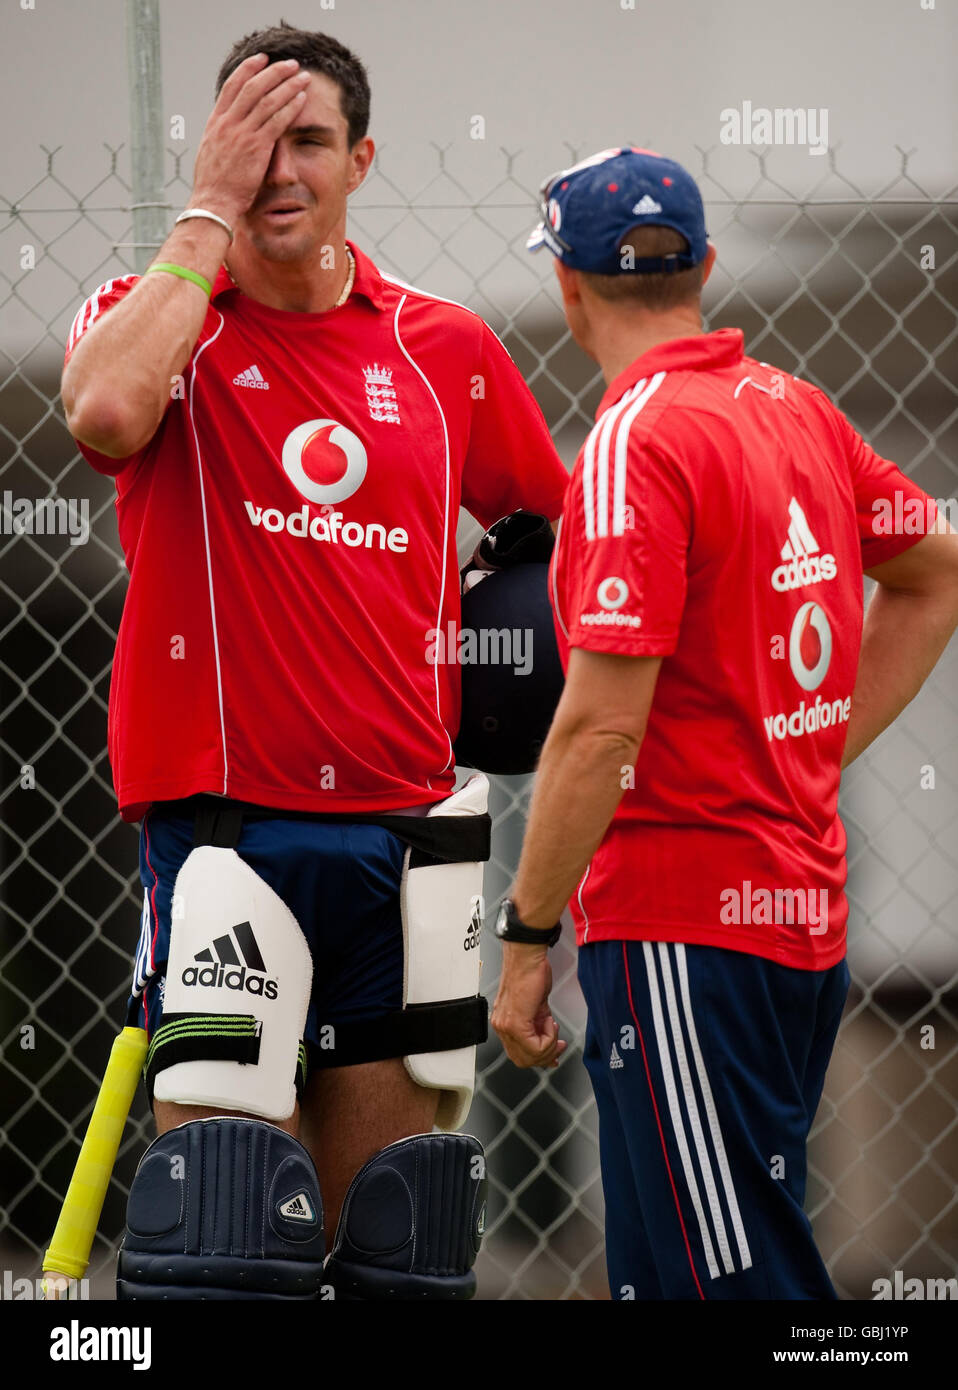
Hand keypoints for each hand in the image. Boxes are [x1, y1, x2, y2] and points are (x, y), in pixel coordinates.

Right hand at [190, 54, 312, 224]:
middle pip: (252, 86)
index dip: (248, 69)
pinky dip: (290, 107)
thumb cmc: (214, 186)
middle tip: (290, 63)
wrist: (213, 203)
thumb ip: (222, 139)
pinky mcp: (256, 147)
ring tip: (302, 76)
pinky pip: (276, 121)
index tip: (262, 60)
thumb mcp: (212, 154)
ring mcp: (241, 134)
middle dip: (273, 71)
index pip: (232, 86)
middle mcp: (228, 123)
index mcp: (216, 123)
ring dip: (287, 85)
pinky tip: (301, 98)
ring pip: (267, 99)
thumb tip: (229, 133)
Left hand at [491, 942, 566, 1067]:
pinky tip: (550, 1021)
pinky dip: (549, 1038)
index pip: (519, 1055)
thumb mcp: (536, 1008)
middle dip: (546, 1056)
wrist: (526, 958)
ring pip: (530, 1057)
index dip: (540, 1058)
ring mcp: (506, 1027)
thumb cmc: (530, 974)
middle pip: (523, 1060)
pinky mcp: (515, 1024)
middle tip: (558, 1045)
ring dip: (549, 1046)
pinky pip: (536, 1046)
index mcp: (504, 1024)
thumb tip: (549, 1045)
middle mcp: (501, 1027)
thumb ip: (540, 1028)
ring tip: (553, 1028)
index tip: (554, 1052)